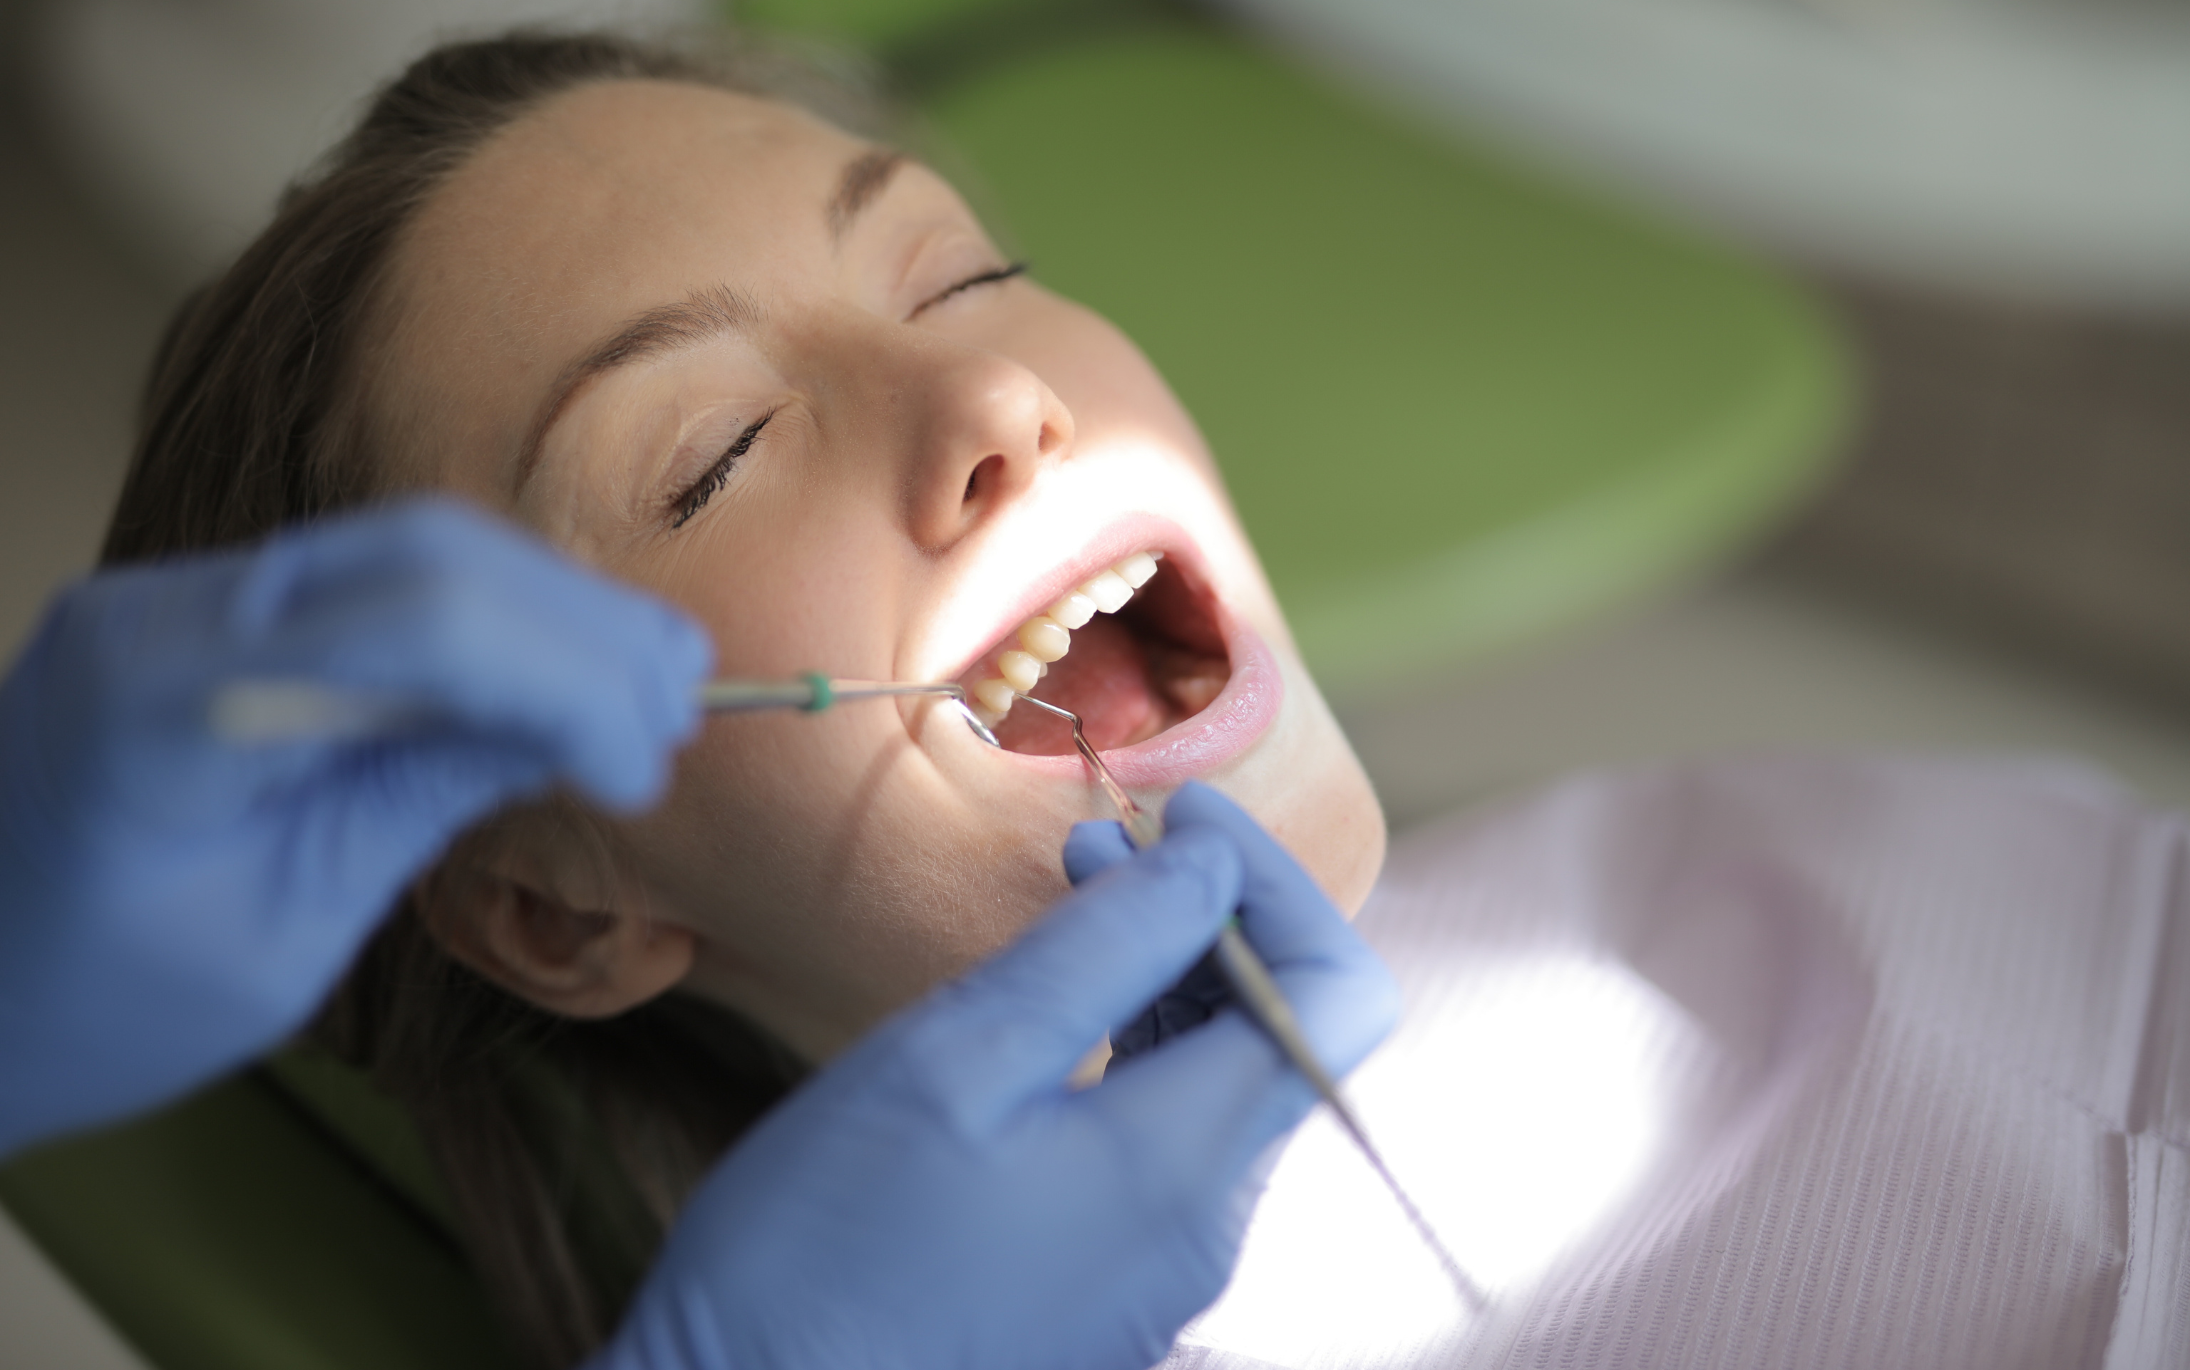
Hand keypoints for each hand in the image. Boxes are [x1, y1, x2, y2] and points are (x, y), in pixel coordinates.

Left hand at [0, 499, 709, 1155]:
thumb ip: (414, 805)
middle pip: (422, 555)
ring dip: (547, 608)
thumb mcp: (279, 938)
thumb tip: (566, 733)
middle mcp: (165, 608)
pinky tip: (562, 665)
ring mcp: (180, 597)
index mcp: (162, 696)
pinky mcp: (207, 615)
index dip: (559, 680)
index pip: (413, 626)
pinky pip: (369, 581)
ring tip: (657, 676)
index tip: (644, 766)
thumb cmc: (87, 1003)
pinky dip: (484, 618)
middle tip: (685, 701)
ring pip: (408, 548)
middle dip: (575, 626)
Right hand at [597, 782, 1396, 1369]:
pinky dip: (1135, 1052)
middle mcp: (1207, 1227)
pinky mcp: (1111, 1288)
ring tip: (1071, 901)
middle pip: (1285, 1035)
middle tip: (1099, 844)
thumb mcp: (959, 1057)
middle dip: (1211, 916)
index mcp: (1186, 1164)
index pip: (1335, 995)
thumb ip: (1102, 950)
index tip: (1182, 816)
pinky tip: (1051, 1016)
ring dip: (1169, 977)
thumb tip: (1210, 866)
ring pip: (1222, 1086)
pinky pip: (1167, 1145)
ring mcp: (1163, 1270)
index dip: (1277, 883)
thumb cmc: (826, 1243)